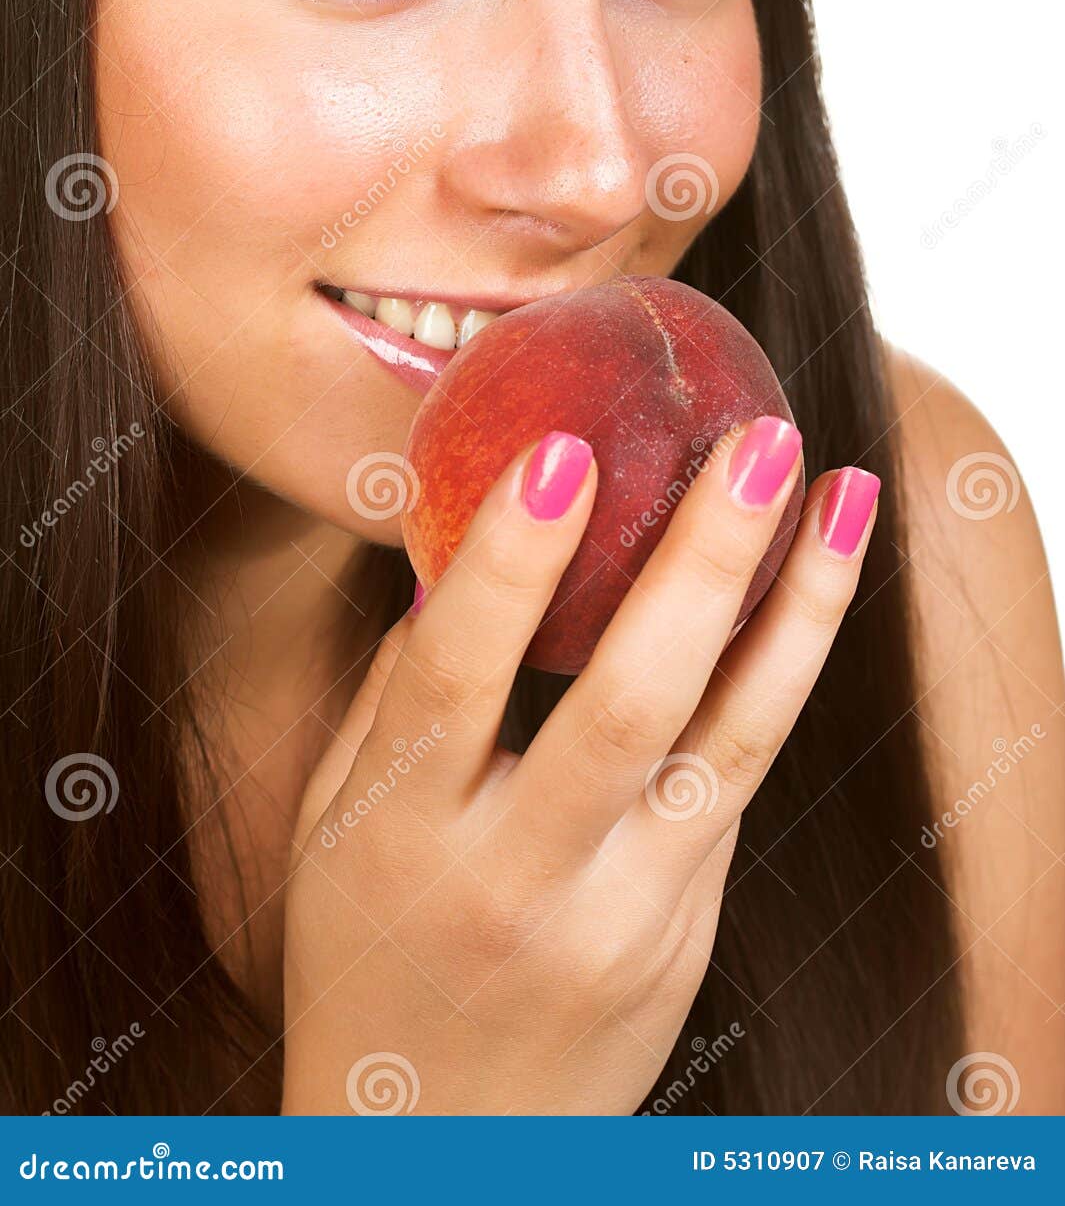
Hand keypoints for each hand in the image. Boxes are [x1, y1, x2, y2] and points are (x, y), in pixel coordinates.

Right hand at [281, 417, 877, 1114]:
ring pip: (731, 743)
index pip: (458, 675)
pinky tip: (810, 588)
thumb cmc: (365, 963)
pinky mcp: (688, 931)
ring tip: (846, 496)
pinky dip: (778, 673)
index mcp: (400, 837)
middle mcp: (518, 877)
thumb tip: (463, 553)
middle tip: (758, 442)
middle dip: (703, 560)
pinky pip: (738, 783)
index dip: (510, 561)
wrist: (441, 1153)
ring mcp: (621, 914)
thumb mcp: (335, 832)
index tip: (563, 450)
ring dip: (796, 609)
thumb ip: (396, 699)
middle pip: (630, 703)